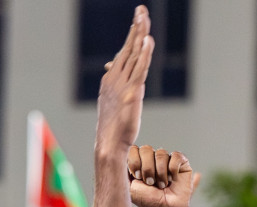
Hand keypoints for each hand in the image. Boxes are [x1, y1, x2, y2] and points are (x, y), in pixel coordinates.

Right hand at [94, 6, 153, 159]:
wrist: (108, 143)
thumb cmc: (112, 125)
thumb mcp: (112, 99)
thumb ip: (115, 80)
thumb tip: (111, 63)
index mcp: (110, 78)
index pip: (124, 51)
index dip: (132, 33)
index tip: (138, 17)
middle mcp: (114, 78)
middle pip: (128, 47)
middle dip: (135, 27)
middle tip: (141, 9)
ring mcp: (122, 85)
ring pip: (134, 54)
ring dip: (139, 34)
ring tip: (144, 17)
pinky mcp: (132, 93)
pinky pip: (139, 69)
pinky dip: (144, 54)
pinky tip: (148, 40)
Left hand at [127, 146, 198, 206]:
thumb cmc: (146, 200)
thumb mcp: (127, 185)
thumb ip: (121, 169)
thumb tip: (117, 153)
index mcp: (138, 161)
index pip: (133, 149)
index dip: (135, 162)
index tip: (136, 177)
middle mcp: (152, 157)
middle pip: (146, 149)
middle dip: (147, 169)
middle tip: (150, 183)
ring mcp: (166, 158)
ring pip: (161, 153)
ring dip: (159, 173)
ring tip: (161, 185)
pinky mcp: (181, 162)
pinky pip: (176, 156)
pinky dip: (172, 170)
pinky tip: (172, 180)